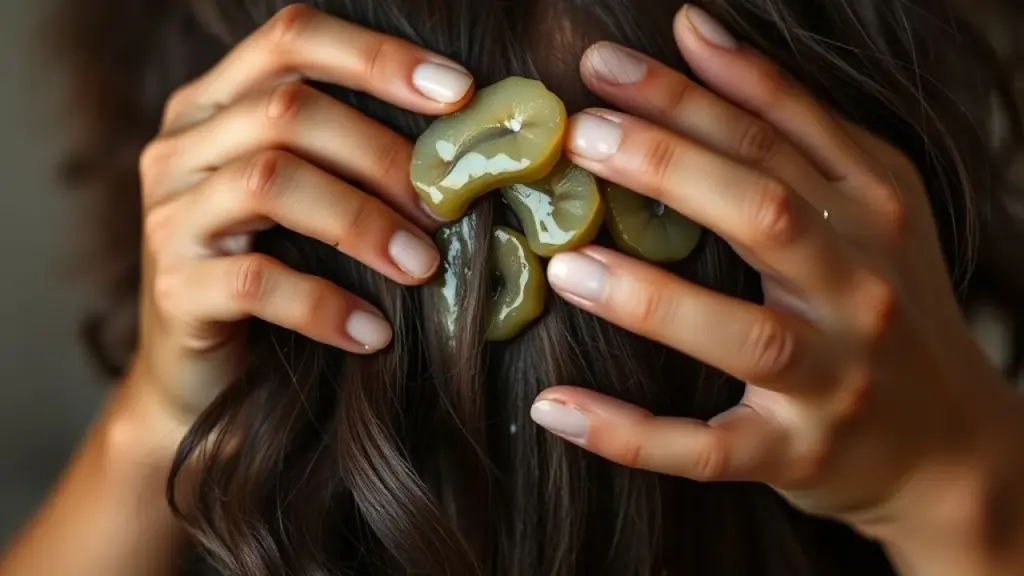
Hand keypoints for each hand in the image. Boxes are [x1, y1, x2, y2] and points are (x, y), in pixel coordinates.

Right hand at [126, 5, 473, 431]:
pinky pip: (256, 282)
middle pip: (285, 110)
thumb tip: (469, 146)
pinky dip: (325, 305)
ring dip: (362, 222)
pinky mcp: (174, 288)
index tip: (459, 92)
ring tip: (423, 266)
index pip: (291, 39)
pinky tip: (373, 333)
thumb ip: (356, 158)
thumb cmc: (281, 273)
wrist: (207, 376)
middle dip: (381, 155)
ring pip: (269, 182)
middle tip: (446, 205)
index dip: (377, 56)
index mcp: (217, 105)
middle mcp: (182, 146)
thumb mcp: (314, 200)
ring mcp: (169, 215)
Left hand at [530, 4, 1022, 539]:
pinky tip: (553, 406)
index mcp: (871, 216)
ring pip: (743, 335)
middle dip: (670, 168)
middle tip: (581, 137)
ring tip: (566, 263)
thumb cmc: (890, 307)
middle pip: (765, 214)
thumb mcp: (868, 202)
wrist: (951, 447)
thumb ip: (790, 117)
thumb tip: (698, 29)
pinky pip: (706, 449)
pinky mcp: (795, 455)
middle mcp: (857, 292)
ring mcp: (830, 380)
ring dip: (651, 298)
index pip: (773, 138)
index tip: (604, 67)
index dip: (685, 96)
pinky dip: (629, 434)